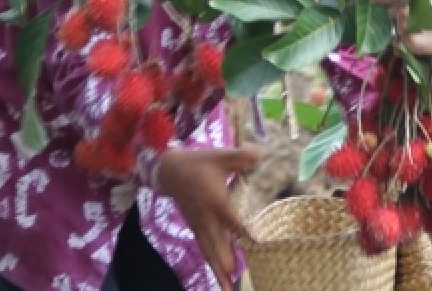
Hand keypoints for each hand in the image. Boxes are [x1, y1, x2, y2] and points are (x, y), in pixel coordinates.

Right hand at [157, 147, 260, 290]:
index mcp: (215, 200)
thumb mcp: (222, 155)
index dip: (243, 230)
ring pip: (210, 252)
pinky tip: (221, 276)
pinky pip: (205, 248)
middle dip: (226, 265)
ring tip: (228, 289)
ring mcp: (200, 225)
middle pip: (218, 245)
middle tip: (234, 285)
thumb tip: (261, 153)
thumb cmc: (200, 162)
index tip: (255, 242)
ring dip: (219, 271)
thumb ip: (242, 156)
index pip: (231, 218)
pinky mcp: (197, 228)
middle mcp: (207, 217)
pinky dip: (213, 263)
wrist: (170, 172)